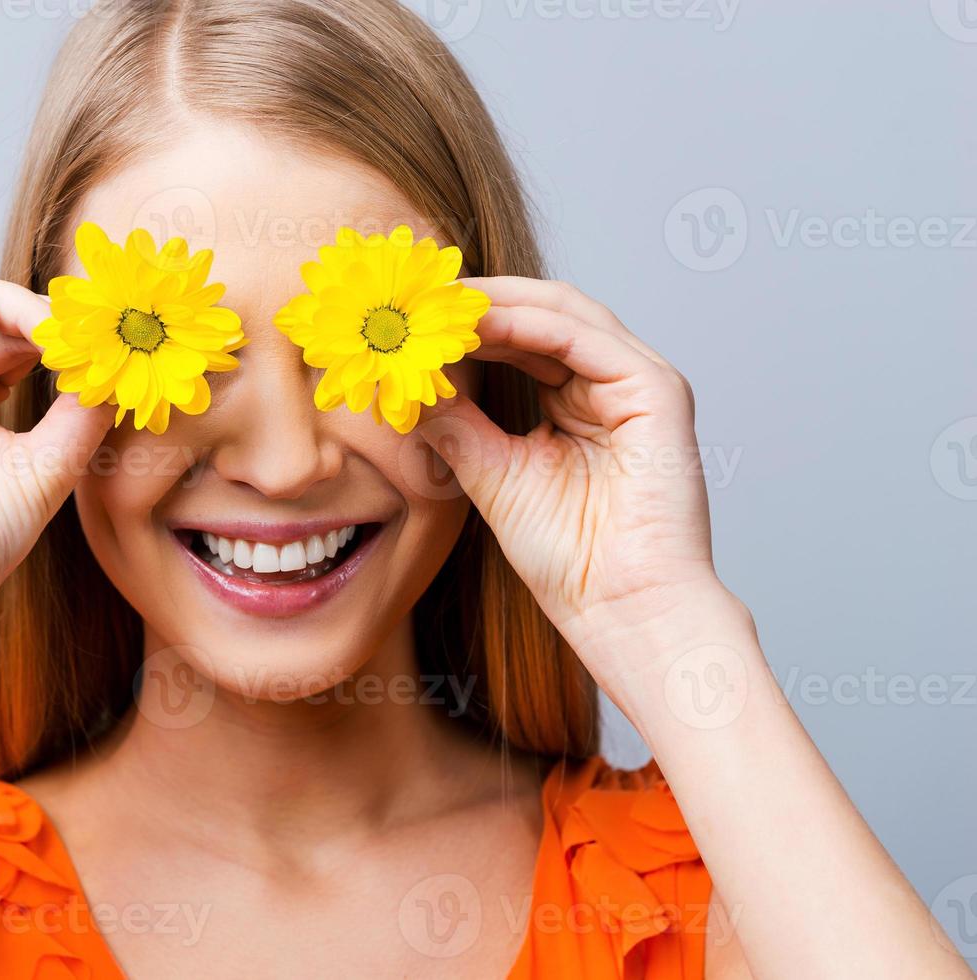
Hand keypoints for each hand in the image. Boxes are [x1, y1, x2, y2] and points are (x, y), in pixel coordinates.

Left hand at [422, 277, 734, 689]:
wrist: (619, 607)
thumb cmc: (567, 557)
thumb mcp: (489, 473)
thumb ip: (453, 422)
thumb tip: (402, 384)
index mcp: (579, 398)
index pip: (518, 334)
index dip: (463, 320)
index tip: (405, 315)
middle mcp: (611, 381)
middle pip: (540, 311)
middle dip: (475, 299)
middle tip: (414, 293)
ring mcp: (639, 381)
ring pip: (561, 311)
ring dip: (495, 301)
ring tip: (436, 302)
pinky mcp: (657, 390)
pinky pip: (583, 338)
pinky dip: (527, 323)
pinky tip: (478, 323)